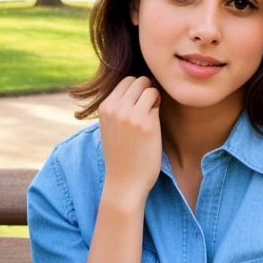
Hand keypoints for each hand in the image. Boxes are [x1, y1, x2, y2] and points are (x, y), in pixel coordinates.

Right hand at [98, 76, 161, 202]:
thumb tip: (136, 84)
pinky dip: (158, 107)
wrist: (125, 182)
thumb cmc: (121, 155)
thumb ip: (117, 107)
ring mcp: (130, 114)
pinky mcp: (146, 122)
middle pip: (137, 80)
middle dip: (146, 91)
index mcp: (104, 107)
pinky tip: (154, 124)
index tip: (139, 105)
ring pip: (148, 86)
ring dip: (153, 98)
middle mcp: (115, 107)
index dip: (136, 90)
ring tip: (151, 116)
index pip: (125, 81)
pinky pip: (157, 99)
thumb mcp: (110, 126)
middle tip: (147, 110)